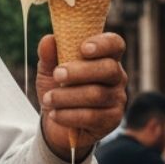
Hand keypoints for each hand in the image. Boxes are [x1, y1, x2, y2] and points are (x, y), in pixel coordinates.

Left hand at [36, 33, 126, 160]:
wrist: (56, 124)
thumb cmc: (58, 90)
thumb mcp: (49, 71)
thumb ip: (49, 55)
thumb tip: (48, 40)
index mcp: (105, 57)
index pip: (114, 44)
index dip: (102, 44)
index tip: (83, 48)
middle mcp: (116, 77)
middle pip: (108, 68)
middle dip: (80, 71)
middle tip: (57, 75)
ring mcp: (117, 99)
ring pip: (97, 94)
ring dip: (67, 96)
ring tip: (48, 99)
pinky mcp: (112, 120)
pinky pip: (92, 116)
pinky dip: (69, 115)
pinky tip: (54, 114)